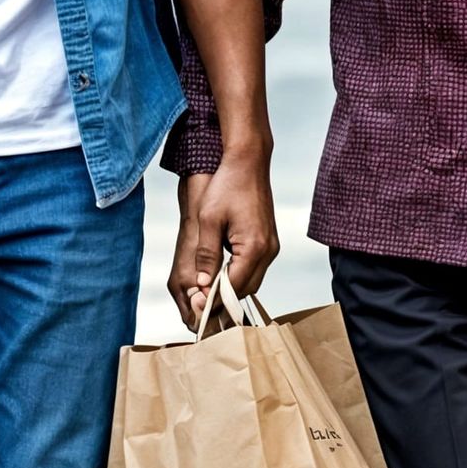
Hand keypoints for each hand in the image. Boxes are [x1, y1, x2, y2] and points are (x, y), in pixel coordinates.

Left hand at [167, 156, 278, 330]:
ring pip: (251, 281)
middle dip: (223, 298)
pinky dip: (237, 275)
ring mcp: (271, 247)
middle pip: (245, 290)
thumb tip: (202, 285)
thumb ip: (206, 254)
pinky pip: (254, 268)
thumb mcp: (209, 219)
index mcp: (255, 247)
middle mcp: (269, 251)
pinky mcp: (269, 242)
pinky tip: (219, 272)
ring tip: (205, 288)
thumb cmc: (227, 185)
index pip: (234, 287)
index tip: (195, 305)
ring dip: (230, 287)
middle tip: (198, 301)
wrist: (247, 162)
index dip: (214, 299)